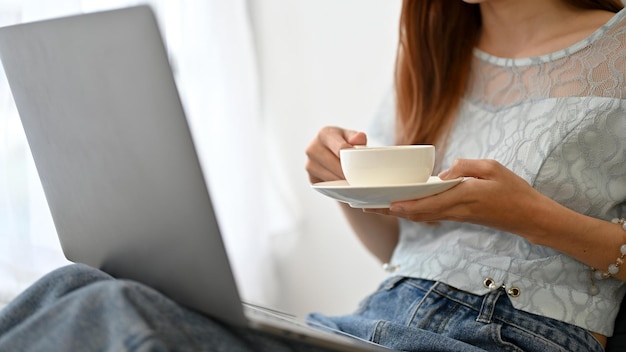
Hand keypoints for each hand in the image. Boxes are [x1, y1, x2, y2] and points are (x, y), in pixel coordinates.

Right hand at [305, 126, 366, 183]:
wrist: (329, 151)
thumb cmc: (343, 142)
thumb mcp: (351, 136)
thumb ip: (357, 137)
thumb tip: (359, 138)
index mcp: (324, 134)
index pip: (340, 148)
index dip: (351, 158)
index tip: (359, 166)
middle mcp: (312, 148)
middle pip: (334, 164)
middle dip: (347, 173)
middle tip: (359, 179)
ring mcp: (309, 164)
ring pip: (329, 177)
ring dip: (342, 181)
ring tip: (353, 183)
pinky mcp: (311, 178)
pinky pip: (325, 186)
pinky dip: (336, 187)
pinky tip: (343, 185)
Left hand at [366, 159, 551, 238]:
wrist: (528, 216)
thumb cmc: (513, 190)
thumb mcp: (492, 168)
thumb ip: (466, 167)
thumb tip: (443, 173)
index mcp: (463, 197)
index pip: (428, 203)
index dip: (404, 204)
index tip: (384, 203)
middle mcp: (455, 210)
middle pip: (417, 213)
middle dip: (390, 210)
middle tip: (366, 206)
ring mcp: (456, 216)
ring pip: (420, 216)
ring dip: (397, 213)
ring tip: (376, 207)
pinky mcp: (459, 217)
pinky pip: (430, 215)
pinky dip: (412, 212)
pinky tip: (401, 207)